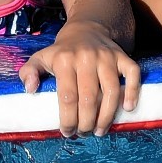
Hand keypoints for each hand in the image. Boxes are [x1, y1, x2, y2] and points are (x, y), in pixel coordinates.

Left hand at [18, 21, 140, 137]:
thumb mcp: (40, 57)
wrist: (87, 29)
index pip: (67, 96)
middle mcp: (87, 57)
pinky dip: (133, 92)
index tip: (67, 132)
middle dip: (86, 122)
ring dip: (107, 116)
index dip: (68, 119)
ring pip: (112, 90)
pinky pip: (133, 74)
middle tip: (83, 133)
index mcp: (64, 59)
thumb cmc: (62, 51)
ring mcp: (107, 56)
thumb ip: (28, 72)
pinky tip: (128, 108)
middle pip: (89, 98)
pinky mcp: (123, 56)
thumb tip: (30, 90)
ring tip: (99, 130)